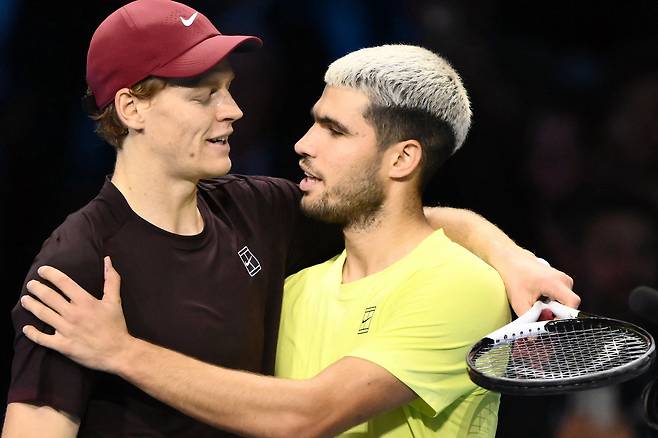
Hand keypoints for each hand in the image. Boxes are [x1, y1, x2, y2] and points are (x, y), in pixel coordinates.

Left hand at [21, 256, 131, 372]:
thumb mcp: (115, 300)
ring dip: (31, 305)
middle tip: (30, 284)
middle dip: (37, 288)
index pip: (63, 282)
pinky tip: (26, 328)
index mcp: (85, 301)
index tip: (42, 271)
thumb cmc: (116, 325)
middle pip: (49, 297)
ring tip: (25, 300)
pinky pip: (42, 338)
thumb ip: (111, 279)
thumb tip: (107, 260)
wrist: (117, 352)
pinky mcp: (62, 345)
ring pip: (43, 314)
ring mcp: (66, 330)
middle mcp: (73, 314)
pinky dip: (32, 333)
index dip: (50, 274)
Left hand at [497, 250, 579, 315]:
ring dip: (552, 308)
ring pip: (564, 302)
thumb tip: (535, 337)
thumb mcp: (519, 302)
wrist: (510, 260)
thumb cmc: (514, 277)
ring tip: (536, 303)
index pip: (572, 305)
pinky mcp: (560, 280)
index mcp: (556, 283)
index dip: (563, 317)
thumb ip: (529, 320)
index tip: (551, 322)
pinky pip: (561, 297)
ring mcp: (563, 279)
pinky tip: (538, 298)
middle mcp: (563, 280)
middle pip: (568, 306)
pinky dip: (551, 302)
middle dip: (555, 314)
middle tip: (539, 314)